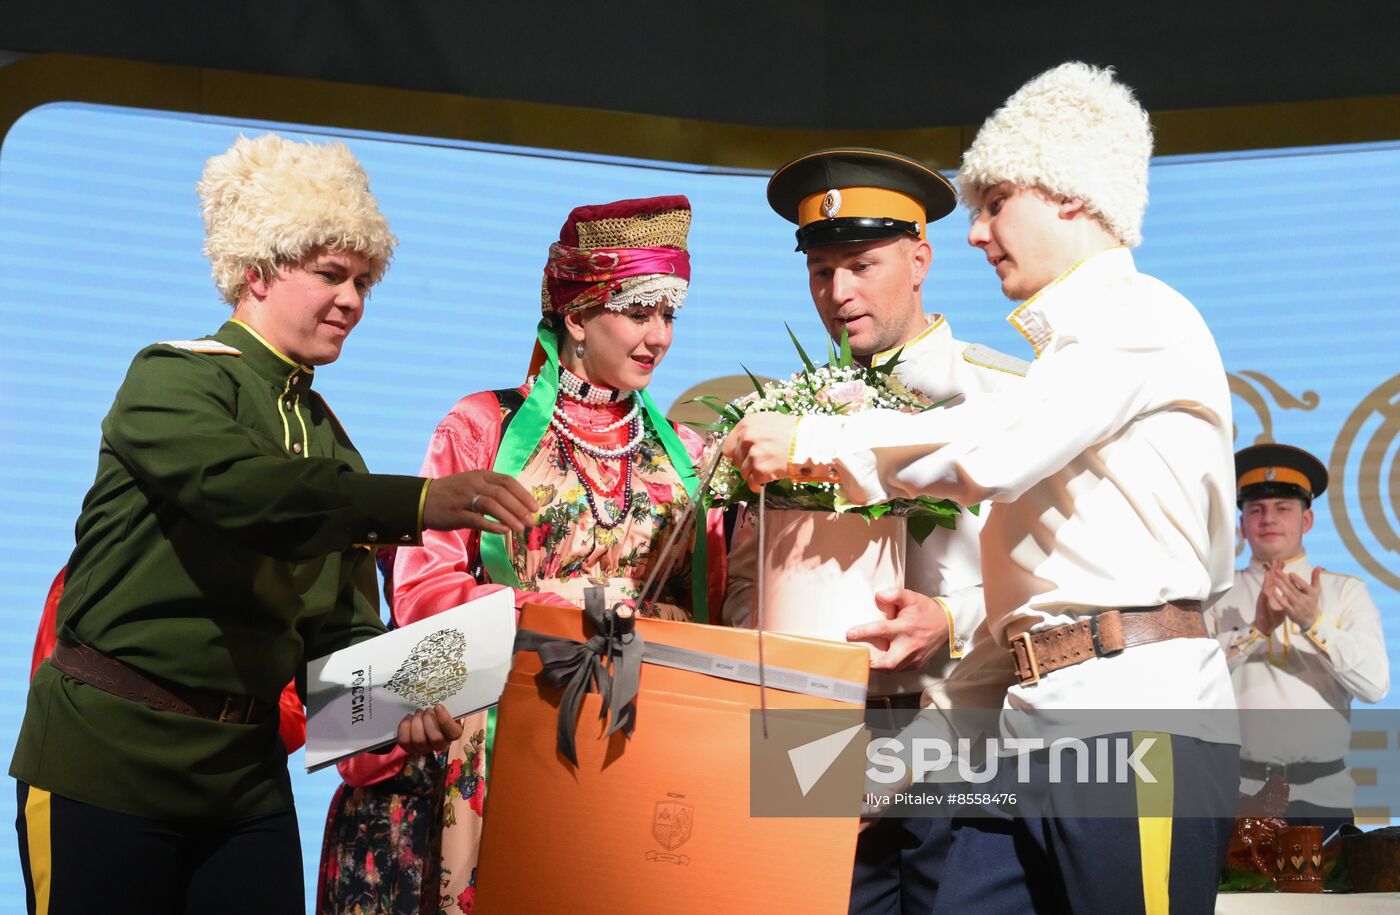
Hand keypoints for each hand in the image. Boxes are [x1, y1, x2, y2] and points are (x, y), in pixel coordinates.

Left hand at [395, 704, 463, 754]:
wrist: (425, 715)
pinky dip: (405, 727)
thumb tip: (448, 697)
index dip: (445, 721)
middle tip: (426, 710)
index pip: (454, 733)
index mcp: (453, 732)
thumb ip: (449, 704)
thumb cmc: (438, 710)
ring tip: (418, 713)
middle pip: (436, 738)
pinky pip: (405, 741)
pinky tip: (409, 718)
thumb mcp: (448, 705)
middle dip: (428, 720)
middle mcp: (440, 744)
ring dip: (416, 722)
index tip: (438, 706)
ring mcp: (425, 747)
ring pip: (419, 740)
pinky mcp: (410, 747)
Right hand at [423, 470, 537, 533]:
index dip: (523, 494)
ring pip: (491, 505)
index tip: (535, 507)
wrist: (423, 499)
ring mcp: (464, 498)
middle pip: (502, 493)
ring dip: (509, 517)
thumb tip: (518, 503)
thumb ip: (493, 489)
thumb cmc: (453, 493)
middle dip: (519, 508)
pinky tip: (504, 531)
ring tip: (521, 528)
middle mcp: (474, 484)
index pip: (507, 481)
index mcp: (481, 475)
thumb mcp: (473, 483)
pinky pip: (478, 520)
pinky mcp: (456, 514)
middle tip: (531, 521)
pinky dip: (493, 525)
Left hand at [721, 413, 798, 488]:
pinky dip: (757, 485)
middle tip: (759, 462)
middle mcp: (746, 439)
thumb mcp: (768, 421)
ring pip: (743, 472)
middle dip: (745, 463)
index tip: (743, 456)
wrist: (808, 441)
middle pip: (735, 460)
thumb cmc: (791, 430)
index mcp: (746, 425)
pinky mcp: (760, 470)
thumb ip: (752, 431)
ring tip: (766, 470)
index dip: (736, 453)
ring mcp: (753, 455)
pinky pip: (752, 483)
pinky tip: (764, 482)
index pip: (728, 446)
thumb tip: (741, 444)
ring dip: (753, 474)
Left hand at [847, 588, 950, 671]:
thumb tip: (878, 595)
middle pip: (889, 662)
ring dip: (878, 666)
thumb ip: (895, 594)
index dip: (864, 632)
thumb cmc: (926, 610)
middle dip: (871, 663)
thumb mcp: (911, 597)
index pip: (882, 630)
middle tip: (858, 658)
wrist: (947, 623)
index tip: (849, 634)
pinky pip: (900, 669)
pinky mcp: (917, 664)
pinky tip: (881, 661)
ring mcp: (915, 657)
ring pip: (893, 669)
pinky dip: (889, 667)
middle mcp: (910, 645)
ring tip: (866, 659)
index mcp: (906, 627)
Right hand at [1252, 562, 1286, 635]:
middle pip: (1272, 579)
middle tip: (1277, 558)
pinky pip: (1266, 592)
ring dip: (1269, 575)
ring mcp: (1265, 596)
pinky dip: (1266, 585)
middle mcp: (1269, 593)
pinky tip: (1268, 579)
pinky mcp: (1263, 601)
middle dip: (1274, 569)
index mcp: (1274, 593)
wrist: (1265, 625)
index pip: (1277, 580)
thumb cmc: (1273, 615)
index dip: (1280, 571)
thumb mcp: (1283, 605)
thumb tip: (1293, 592)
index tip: (1283, 562)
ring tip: (1271, 566)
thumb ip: (1287, 597)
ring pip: (1267, 583)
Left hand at [1269, 565, 1322, 629]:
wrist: (1311, 619)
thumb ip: (1315, 578)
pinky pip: (1284, 604)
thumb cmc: (1312, 601)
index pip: (1304, 586)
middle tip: (1277, 571)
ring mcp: (1298, 606)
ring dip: (1281, 587)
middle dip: (1285, 580)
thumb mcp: (1316, 590)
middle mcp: (1305, 600)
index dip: (1298, 580)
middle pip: (1294, 589)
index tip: (1290, 573)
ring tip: (1274, 579)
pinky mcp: (1291, 612)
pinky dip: (1279, 598)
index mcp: (1311, 594)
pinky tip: (1273, 591)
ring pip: (1288, 595)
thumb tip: (1318, 566)